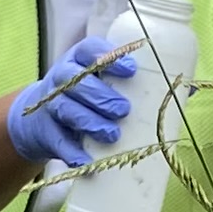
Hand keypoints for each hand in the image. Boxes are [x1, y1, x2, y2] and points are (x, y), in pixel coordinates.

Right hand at [4, 31, 138, 169]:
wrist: (39, 121)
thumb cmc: (83, 96)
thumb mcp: (97, 79)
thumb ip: (124, 80)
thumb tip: (173, 87)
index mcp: (77, 60)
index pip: (89, 49)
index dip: (109, 56)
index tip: (131, 70)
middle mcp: (61, 78)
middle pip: (77, 82)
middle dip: (102, 96)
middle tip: (124, 110)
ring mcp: (50, 105)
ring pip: (67, 110)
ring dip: (90, 122)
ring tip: (112, 134)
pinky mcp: (45, 132)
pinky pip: (58, 141)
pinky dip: (73, 152)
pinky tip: (88, 162)